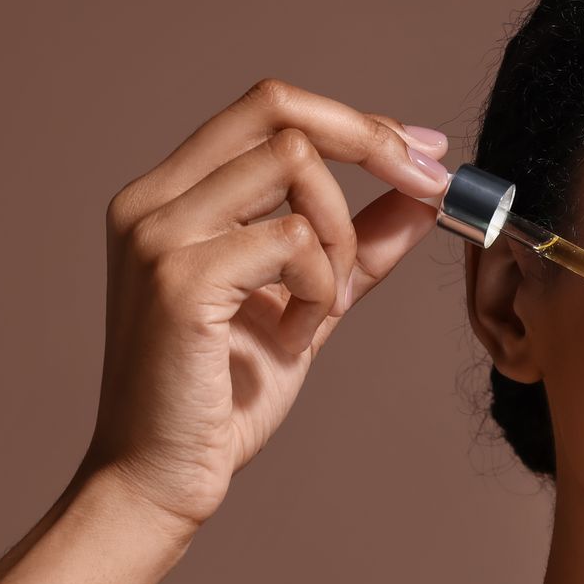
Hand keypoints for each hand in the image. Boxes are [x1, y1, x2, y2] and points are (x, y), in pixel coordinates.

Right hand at [75, 78, 453, 535]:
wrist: (162, 476)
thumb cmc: (224, 396)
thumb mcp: (311, 302)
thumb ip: (359, 243)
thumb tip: (425, 189)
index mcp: (172, 195)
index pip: (268, 107)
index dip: (357, 121)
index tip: (428, 154)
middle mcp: (152, 199)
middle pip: (280, 110)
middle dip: (373, 143)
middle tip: (431, 189)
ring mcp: (159, 234)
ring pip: (297, 170)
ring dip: (340, 242)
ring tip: (321, 308)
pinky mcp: (179, 278)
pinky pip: (295, 240)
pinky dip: (320, 290)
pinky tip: (292, 338)